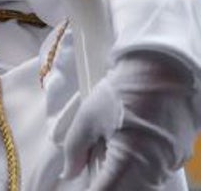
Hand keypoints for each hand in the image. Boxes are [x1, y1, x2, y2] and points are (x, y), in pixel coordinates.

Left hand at [60, 50, 199, 189]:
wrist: (163, 70)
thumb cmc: (123, 91)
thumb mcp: (88, 117)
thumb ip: (75, 149)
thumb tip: (69, 172)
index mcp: (130, 163)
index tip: (79, 185)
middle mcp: (154, 171)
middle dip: (107, 187)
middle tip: (92, 175)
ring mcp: (170, 165)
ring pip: (144, 188)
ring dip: (124, 182)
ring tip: (106, 162)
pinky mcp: (178, 158)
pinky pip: (155, 175)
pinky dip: (139, 174)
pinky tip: (126, 155)